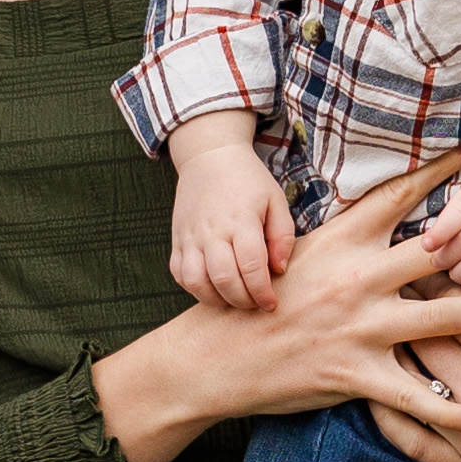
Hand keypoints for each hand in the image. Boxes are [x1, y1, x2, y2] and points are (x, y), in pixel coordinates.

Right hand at [93, 144, 460, 461]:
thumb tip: (378, 217)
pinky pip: (415, 395)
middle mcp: (357, 279)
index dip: (441, 169)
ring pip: (443, 318)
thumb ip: (342, 240)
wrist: (211, 357)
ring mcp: (359, 327)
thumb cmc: (253, 303)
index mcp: (341, 242)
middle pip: (440, 253)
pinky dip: (454, 410)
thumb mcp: (294, 255)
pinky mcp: (353, 373)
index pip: (399, 196)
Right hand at [168, 133, 293, 312]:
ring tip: (233, 298)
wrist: (209, 157)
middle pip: (224, 279)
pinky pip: (180, 275)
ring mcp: (191, 236)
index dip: (262, 292)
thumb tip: (278, 270)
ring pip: (197, 282)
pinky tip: (212, 287)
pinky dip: (195, 288)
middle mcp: (212, 230)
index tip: (271, 303)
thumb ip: (283, 236)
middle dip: (243, 300)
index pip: (251, 267)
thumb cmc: (247, 180)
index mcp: (241, 220)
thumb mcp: (275, 200)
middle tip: (255, 303)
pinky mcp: (177, 240)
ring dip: (217, 299)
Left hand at [379, 277, 460, 461]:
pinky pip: (410, 442)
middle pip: (420, 344)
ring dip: (387, 359)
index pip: (446, 306)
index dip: (427, 283)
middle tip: (384, 295)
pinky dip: (386, 416)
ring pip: (408, 388)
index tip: (413, 269)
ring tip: (373, 333)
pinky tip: (375, 392)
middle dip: (402, 315)